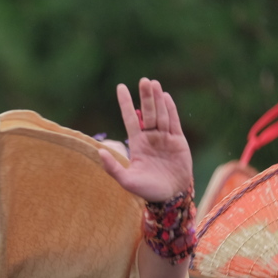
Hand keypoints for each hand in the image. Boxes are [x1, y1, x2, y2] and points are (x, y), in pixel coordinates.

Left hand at [97, 78, 193, 202]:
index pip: (130, 119)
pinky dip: (171, 109)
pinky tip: (166, 96)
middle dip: (145, 97)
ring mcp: (165, 138)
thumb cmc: (147, 190)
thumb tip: (98, 152)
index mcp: (137, 144)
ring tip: (153, 83)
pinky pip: (174, 122)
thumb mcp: (127, 180)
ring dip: (157, 99)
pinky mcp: (178, 141)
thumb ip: (113, 167)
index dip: (125, 103)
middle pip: (147, 113)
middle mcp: (150, 138)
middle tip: (143, 80)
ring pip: (161, 114)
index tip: (121, 87)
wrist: (170, 196)